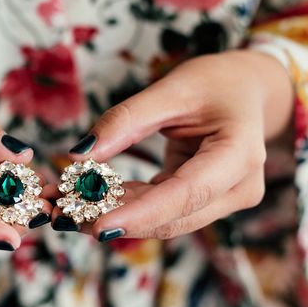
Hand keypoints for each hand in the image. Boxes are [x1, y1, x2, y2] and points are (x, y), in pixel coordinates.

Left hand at [57, 50, 292, 240]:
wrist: (245, 90)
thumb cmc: (216, 82)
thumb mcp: (171, 88)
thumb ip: (125, 120)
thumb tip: (78, 155)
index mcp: (240, 153)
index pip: (187, 193)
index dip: (141, 212)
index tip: (97, 224)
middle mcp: (239, 187)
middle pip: (172, 216)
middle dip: (116, 218)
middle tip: (62, 214)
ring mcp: (225, 199)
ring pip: (164, 221)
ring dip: (114, 216)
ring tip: (64, 209)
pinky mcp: (205, 202)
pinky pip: (161, 211)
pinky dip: (125, 207)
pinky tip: (88, 201)